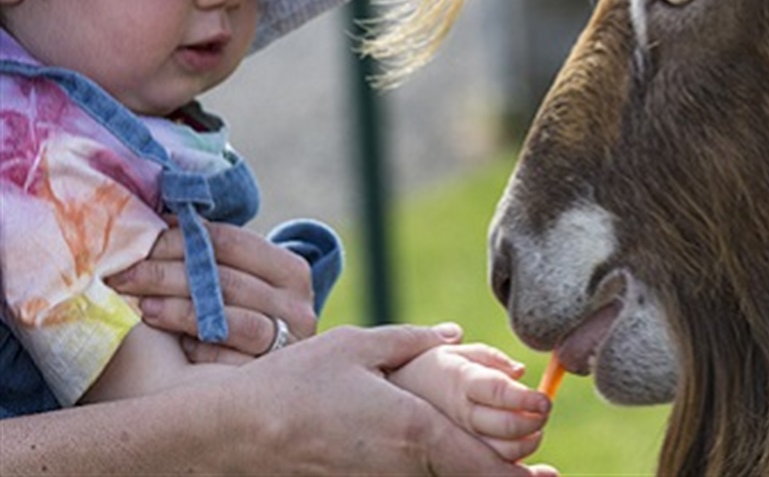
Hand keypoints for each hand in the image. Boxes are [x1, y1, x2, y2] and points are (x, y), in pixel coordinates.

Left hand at [107, 219, 315, 361]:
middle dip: (165, 274)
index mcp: (290, 269)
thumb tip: (156, 215)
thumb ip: (212, 254)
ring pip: (227, 319)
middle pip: (224, 279)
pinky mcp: (269, 373)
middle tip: (121, 274)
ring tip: (140, 307)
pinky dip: (199, 350)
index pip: (229, 241)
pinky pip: (228, 359)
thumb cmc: (245, 316)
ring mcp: (286, 341)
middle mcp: (296, 303)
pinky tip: (174, 347)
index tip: (137, 241)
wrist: (278, 378)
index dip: (178, 238)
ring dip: (177, 311)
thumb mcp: (242, 280)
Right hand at [232, 324, 559, 475]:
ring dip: (467, 473)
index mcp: (411, 428)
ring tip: (505, 465)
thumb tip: (452, 336)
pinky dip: (435, 474)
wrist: (232, 431)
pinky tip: (439, 459)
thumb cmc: (296, 382)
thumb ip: (411, 341)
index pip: (480, 465)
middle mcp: (402, 467)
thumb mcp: (357, 346)